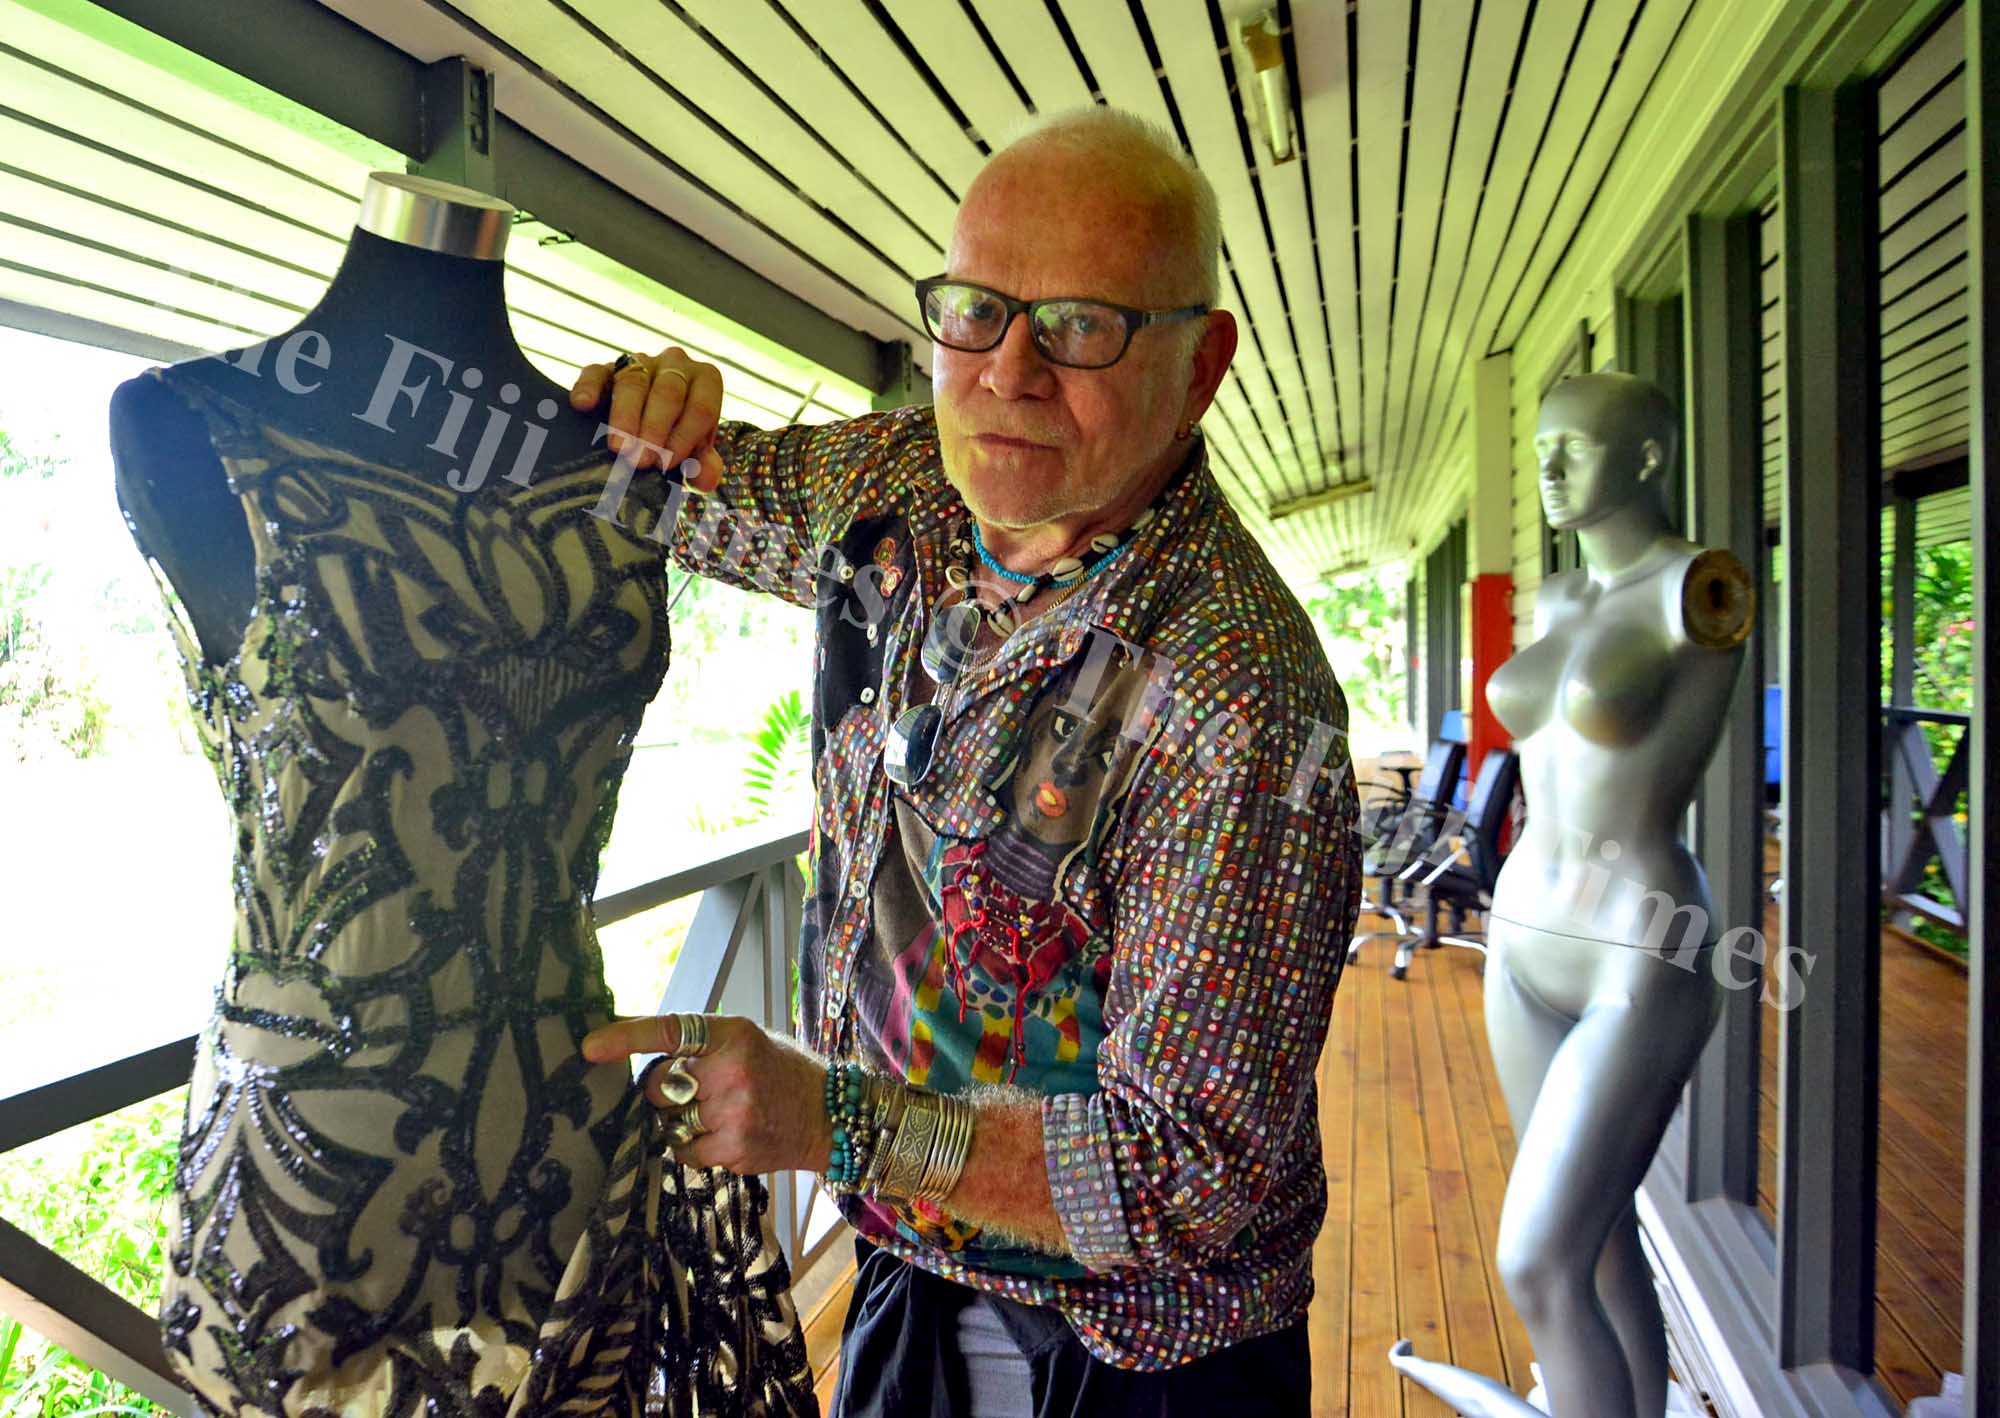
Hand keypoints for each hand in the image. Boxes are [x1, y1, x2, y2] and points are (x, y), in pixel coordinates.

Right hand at [568, 347, 725, 492]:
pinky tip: (582, 405)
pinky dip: (588, 387)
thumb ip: (704, 465)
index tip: (667, 464)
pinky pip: (595, 371)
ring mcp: (640, 362)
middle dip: (654, 428)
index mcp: (705, 380)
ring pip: (633, 382)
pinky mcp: (606, 368)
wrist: (651, 426)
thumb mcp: (696, 452)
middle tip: (641, 461)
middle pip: (668, 392)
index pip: (700, 407)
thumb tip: (705, 478)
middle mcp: (675, 364)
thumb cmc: (679, 437)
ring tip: (618, 447)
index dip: (685, 437)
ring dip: (625, 417)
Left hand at [581, 1013, 830, 1174]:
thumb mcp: (746, 1041)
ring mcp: (733, 1112)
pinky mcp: (734, 1148)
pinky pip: (684, 1152)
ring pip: (669, 1123)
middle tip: (694, 1093)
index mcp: (733, 1034)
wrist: (830, 1115)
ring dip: (680, 1123)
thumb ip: (699, 1045)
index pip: (670, 1030)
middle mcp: (732, 1070)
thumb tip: (637, 1048)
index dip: (626, 1037)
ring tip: (717, 1115)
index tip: (590, 1047)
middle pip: (658, 1086)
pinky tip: (722, 1138)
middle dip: (664, 1093)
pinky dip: (693, 1149)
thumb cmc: (781, 1073)